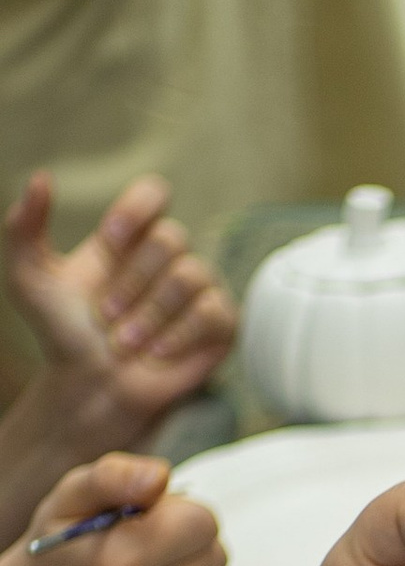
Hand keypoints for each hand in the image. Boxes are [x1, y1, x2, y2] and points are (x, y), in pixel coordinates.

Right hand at [0, 452, 226, 565]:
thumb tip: (160, 476)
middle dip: (187, 542)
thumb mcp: (67, 502)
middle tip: (143, 548)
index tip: (147, 519)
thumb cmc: (53, 556)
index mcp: (117, 565)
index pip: (202, 521)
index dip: (177, 511)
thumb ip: (112, 476)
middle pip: (215, 554)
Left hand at [2, 173, 235, 430]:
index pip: (154, 194)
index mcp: (130, 238)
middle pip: (171, 237)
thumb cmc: (63, 336)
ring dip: (150, 314)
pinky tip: (158, 352)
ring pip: (190, 276)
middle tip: (107, 316)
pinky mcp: (220, 323)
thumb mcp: (29, 279)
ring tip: (127, 343)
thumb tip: (39, 177)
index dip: (136, 211)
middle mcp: (168, 259)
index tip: (107, 243)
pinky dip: (179, 334)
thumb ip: (23, 228)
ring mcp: (199, 289)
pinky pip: (212, 311)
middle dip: (133, 281)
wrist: (91, 389)